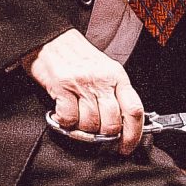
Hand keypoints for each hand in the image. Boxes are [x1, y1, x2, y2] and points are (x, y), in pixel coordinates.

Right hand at [25, 29, 143, 154]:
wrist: (52, 37)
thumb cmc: (77, 55)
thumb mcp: (104, 69)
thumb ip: (114, 93)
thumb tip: (122, 123)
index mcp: (117, 76)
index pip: (134, 110)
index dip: (133, 135)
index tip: (126, 147)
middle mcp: (102, 80)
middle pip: (111, 123)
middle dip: (103, 136)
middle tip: (95, 135)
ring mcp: (82, 83)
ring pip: (90, 124)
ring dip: (82, 130)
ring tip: (77, 120)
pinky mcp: (62, 86)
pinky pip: (69, 119)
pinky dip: (65, 123)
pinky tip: (63, 114)